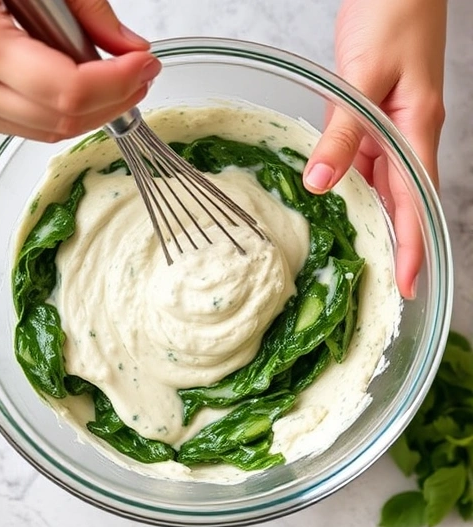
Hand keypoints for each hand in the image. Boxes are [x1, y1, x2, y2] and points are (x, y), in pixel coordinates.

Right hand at [0, 0, 158, 141]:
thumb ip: (86, 7)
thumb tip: (129, 45)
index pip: (68, 89)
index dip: (117, 84)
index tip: (143, 66)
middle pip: (61, 117)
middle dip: (114, 100)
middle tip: (140, 75)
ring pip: (44, 132)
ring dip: (89, 116)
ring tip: (114, 85)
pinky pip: (12, 136)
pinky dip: (41, 132)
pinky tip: (60, 129)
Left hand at [303, 0, 445, 298]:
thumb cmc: (391, 16)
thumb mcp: (362, 77)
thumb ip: (341, 131)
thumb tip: (321, 183)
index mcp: (415, 129)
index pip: (417, 202)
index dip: (414, 246)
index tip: (408, 285)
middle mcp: (407, 133)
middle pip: (402, 200)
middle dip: (394, 244)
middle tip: (377, 287)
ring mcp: (389, 124)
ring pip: (380, 182)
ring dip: (370, 218)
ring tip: (354, 257)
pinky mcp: (369, 112)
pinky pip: (362, 157)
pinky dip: (349, 182)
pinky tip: (331, 200)